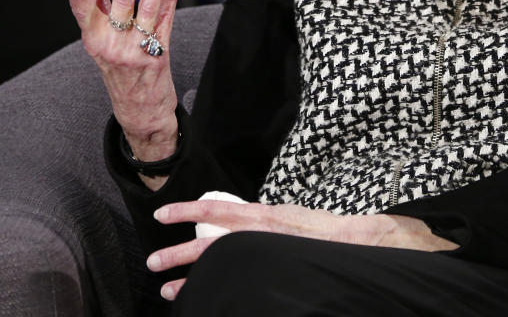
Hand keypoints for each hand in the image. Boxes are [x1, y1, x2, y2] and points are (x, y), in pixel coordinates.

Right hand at [60, 0, 180, 184]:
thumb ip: (94, 11)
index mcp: (94, 42)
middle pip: (123, 2)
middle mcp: (114, 46)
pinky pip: (166, 20)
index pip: (85, 14)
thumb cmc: (118, 72)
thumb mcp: (99, 45)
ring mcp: (138, 51)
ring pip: (148, 7)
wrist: (140, 112)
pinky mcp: (159, 54)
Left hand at [147, 200, 457, 299]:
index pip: (216, 208)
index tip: (162, 214)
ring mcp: (265, 252)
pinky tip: (206, 299)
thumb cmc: (321, 231)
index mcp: (263, 214)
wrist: (355, 243)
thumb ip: (263, 221)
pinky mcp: (273, 267)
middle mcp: (260, 232)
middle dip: (178, 253)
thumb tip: (239, 224)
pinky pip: (240, 280)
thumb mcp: (288, 217)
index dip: (187, 210)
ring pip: (219, 265)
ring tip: (167, 290)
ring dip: (191, 279)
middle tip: (152, 262)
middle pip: (209, 242)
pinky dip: (221, 289)